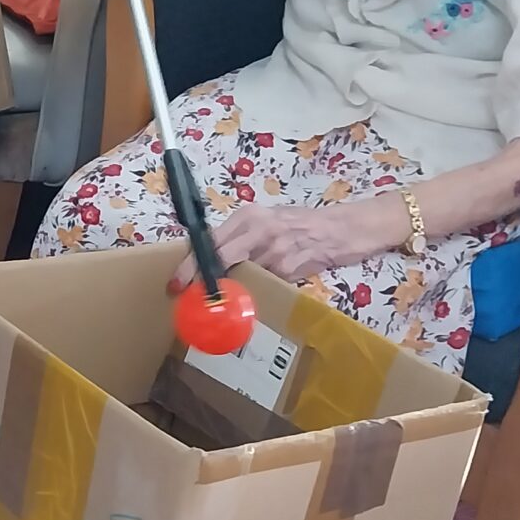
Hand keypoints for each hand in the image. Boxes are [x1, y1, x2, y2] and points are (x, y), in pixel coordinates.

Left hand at [170, 193, 403, 287]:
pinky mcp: (290, 267)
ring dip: (230, 291)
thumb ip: (243, 238)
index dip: (190, 262)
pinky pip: (267, 284)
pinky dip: (260, 292)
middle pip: (218, 256)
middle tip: (185, 297)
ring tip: (221, 303)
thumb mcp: (269, 222)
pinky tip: (260, 297)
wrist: (343, 228)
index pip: (211, 239)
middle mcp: (259, 228)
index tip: (176, 281)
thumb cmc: (303, 225)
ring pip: (242, 275)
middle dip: (199, 278)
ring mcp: (275, 248)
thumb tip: (212, 263)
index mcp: (249, 216)